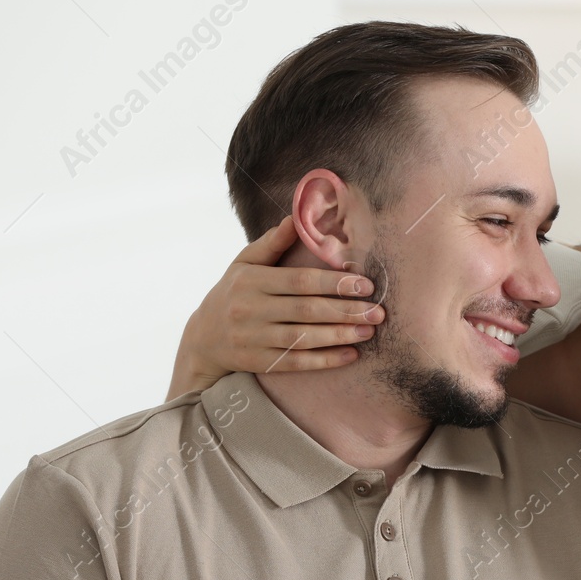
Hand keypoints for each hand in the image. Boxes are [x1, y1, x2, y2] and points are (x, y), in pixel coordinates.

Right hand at [174, 215, 383, 390]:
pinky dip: (325, 360)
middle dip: (345, 310)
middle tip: (377, 310)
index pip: (300, 281)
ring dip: (340, 335)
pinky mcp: (259, 362)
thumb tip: (296, 217)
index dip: (334, 283)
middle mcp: (251, 310)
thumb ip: (273, 243)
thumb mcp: (244, 263)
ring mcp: (254, 339)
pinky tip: (350, 355)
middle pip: (307, 311)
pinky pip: (297, 362)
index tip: (365, 284)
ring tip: (369, 330)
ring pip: (304, 338)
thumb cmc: (233, 293)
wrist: (203, 339)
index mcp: (252, 281)